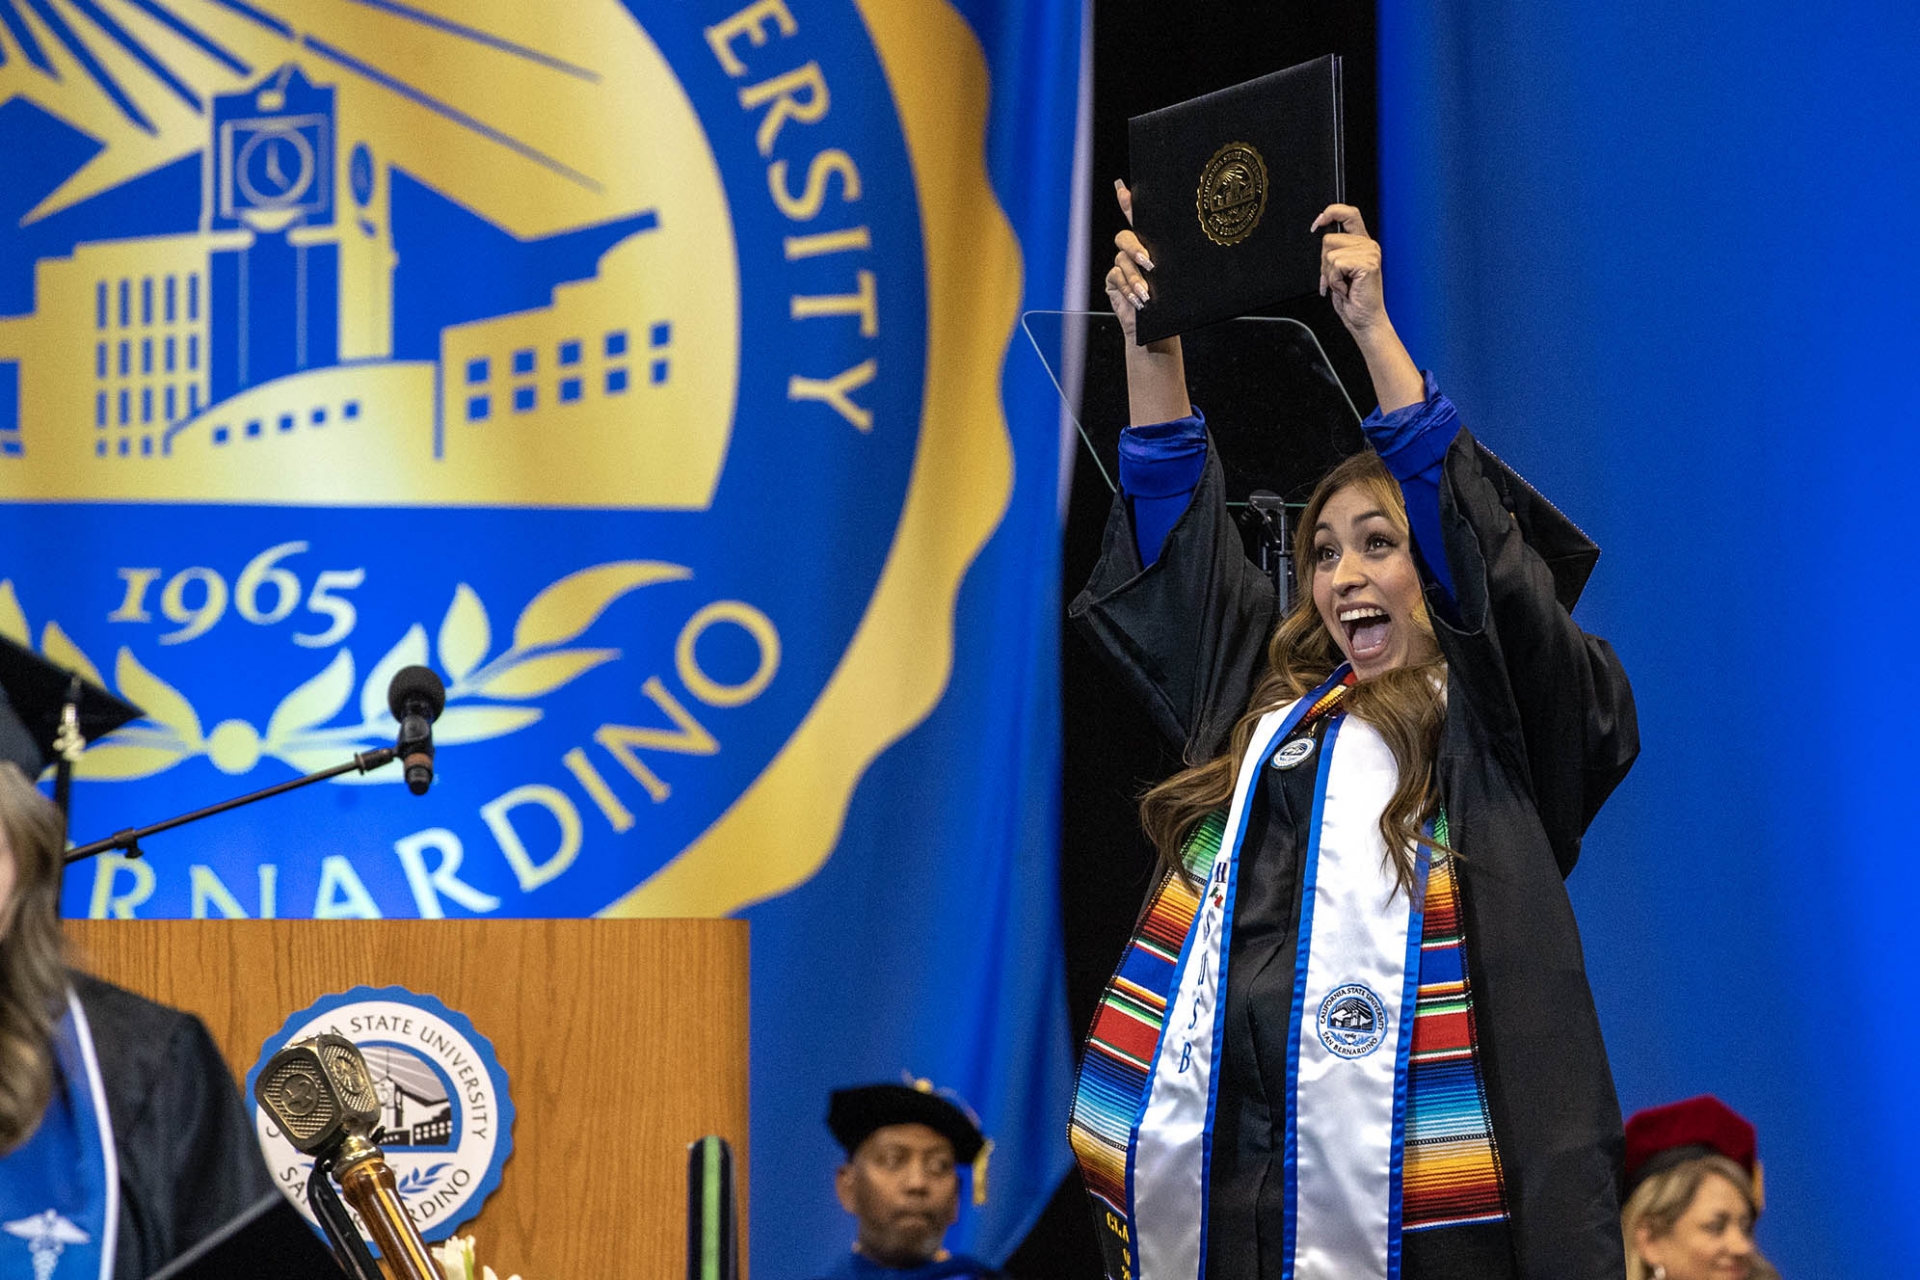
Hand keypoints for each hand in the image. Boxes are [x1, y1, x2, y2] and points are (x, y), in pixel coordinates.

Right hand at [1107, 180, 1187, 423]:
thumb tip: (1207, 234)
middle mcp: (1134, 250)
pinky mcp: (1113, 281)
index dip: (1128, 202)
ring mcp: (1121, 265)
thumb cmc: (1175, 301)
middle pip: (1124, 237)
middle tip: (1149, 263)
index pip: (1138, 217)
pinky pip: (1115, 277)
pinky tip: (1138, 301)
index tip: (1123, 189)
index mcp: (1151, 243)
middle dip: (1136, 248)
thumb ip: (1179, 259)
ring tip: (1147, 294)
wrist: (1161, 329)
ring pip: (1121, 260)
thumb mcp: (1180, 277)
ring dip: (1135, 278)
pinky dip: (1127, 289)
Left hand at [1311, 204, 1387, 335]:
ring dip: (1330, 274)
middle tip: (1337, 279)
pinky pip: (1336, 265)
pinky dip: (1334, 281)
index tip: (1317, 222)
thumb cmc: (1353, 300)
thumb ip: (1332, 252)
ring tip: (1344, 284)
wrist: (1364, 320)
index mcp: (1362, 244)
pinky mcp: (1367, 263)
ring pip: (1330, 253)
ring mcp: (1370, 253)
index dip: (1331, 212)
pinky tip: (1347, 288)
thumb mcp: (1337, 271)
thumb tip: (1319, 233)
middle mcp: (1368, 245)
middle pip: (1328, 239)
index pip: (1349, 213)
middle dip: (1324, 262)